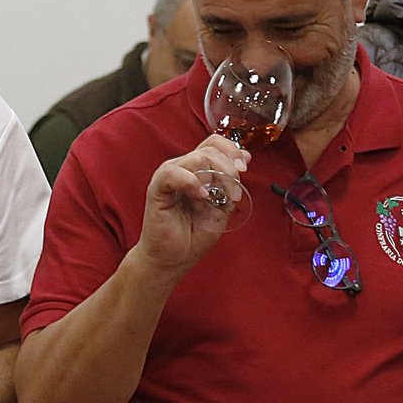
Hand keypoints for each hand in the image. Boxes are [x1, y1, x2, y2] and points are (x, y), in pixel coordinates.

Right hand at [136, 135, 249, 276]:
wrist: (174, 259)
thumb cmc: (193, 235)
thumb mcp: (221, 208)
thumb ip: (230, 185)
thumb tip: (244, 160)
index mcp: (197, 169)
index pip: (215, 143)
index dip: (232, 150)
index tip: (244, 167)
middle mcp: (183, 168)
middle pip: (210, 149)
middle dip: (230, 169)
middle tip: (234, 193)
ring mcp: (170, 176)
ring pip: (197, 158)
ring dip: (215, 178)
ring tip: (214, 200)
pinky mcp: (157, 188)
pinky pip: (173, 173)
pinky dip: (192, 182)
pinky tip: (201, 197)